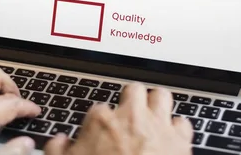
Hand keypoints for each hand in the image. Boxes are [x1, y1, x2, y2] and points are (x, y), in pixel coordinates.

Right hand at [45, 84, 192, 154]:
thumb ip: (57, 150)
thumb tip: (59, 141)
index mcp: (101, 121)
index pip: (98, 109)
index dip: (99, 123)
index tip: (100, 134)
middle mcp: (131, 117)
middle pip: (133, 91)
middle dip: (131, 100)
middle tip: (129, 115)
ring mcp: (157, 126)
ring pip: (161, 96)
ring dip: (157, 104)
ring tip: (152, 115)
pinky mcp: (180, 140)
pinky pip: (183, 123)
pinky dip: (177, 129)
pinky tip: (171, 137)